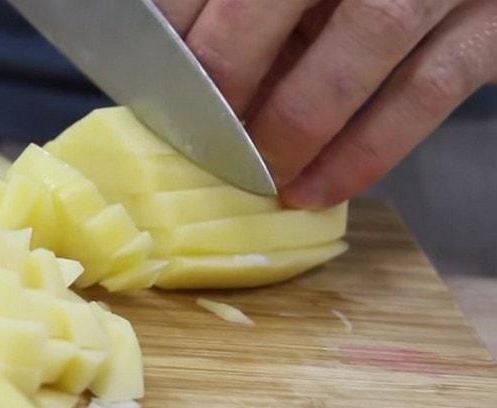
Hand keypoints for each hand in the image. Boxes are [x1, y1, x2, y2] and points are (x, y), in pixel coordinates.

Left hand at [154, 0, 496, 207]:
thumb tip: (186, 63)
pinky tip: (316, 190)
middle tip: (196, 130)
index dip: (182, 20)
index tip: (151, 75)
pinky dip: (366, 151)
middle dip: (229, 69)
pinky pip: (427, 91)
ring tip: (257, 174)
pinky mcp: (495, 29)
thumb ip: (258, 10)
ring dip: (298, 122)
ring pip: (365, 41)